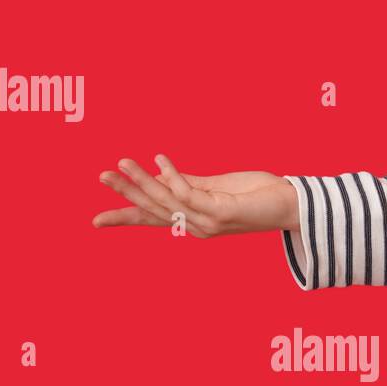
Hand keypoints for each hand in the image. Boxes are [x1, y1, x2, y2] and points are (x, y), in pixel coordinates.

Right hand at [93, 155, 299, 236]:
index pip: (151, 219)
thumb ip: (188, 182)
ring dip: (141, 180)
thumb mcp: (215, 187)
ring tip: (121, 163)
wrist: (290, 205)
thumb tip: (159, 171)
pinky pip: (188, 193)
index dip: (123, 217)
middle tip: (101, 176)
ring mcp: (207, 222)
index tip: (96, 221)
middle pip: (151, 209)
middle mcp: (196, 226)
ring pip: (165, 200)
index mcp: (191, 220)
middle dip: (124, 192)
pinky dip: (171, 176)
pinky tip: (159, 159)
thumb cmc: (255, 194)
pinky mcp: (220, 212)